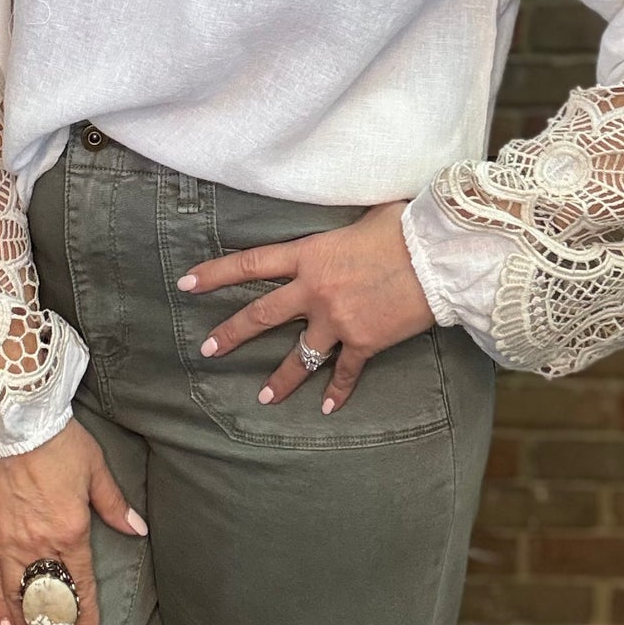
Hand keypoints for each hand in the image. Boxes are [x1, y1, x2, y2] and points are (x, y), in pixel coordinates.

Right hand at [0, 415, 148, 624]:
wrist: (7, 420)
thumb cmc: (55, 440)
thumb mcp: (94, 467)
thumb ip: (115, 504)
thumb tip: (137, 529)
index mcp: (71, 531)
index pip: (81, 586)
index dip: (86, 619)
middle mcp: (39, 546)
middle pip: (50, 601)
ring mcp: (7, 545)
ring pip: (20, 601)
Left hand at [176, 199, 435, 414]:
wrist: (437, 258)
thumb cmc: (405, 227)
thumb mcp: (366, 217)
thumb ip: (345, 229)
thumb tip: (352, 225)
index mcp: (309, 254)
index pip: (250, 264)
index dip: (215, 274)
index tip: (186, 284)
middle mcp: (314, 290)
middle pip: (261, 315)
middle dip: (231, 335)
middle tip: (207, 349)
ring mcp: (337, 320)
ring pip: (299, 355)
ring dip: (280, 379)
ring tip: (264, 398)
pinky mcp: (364, 342)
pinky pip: (346, 373)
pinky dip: (338, 391)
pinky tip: (328, 408)